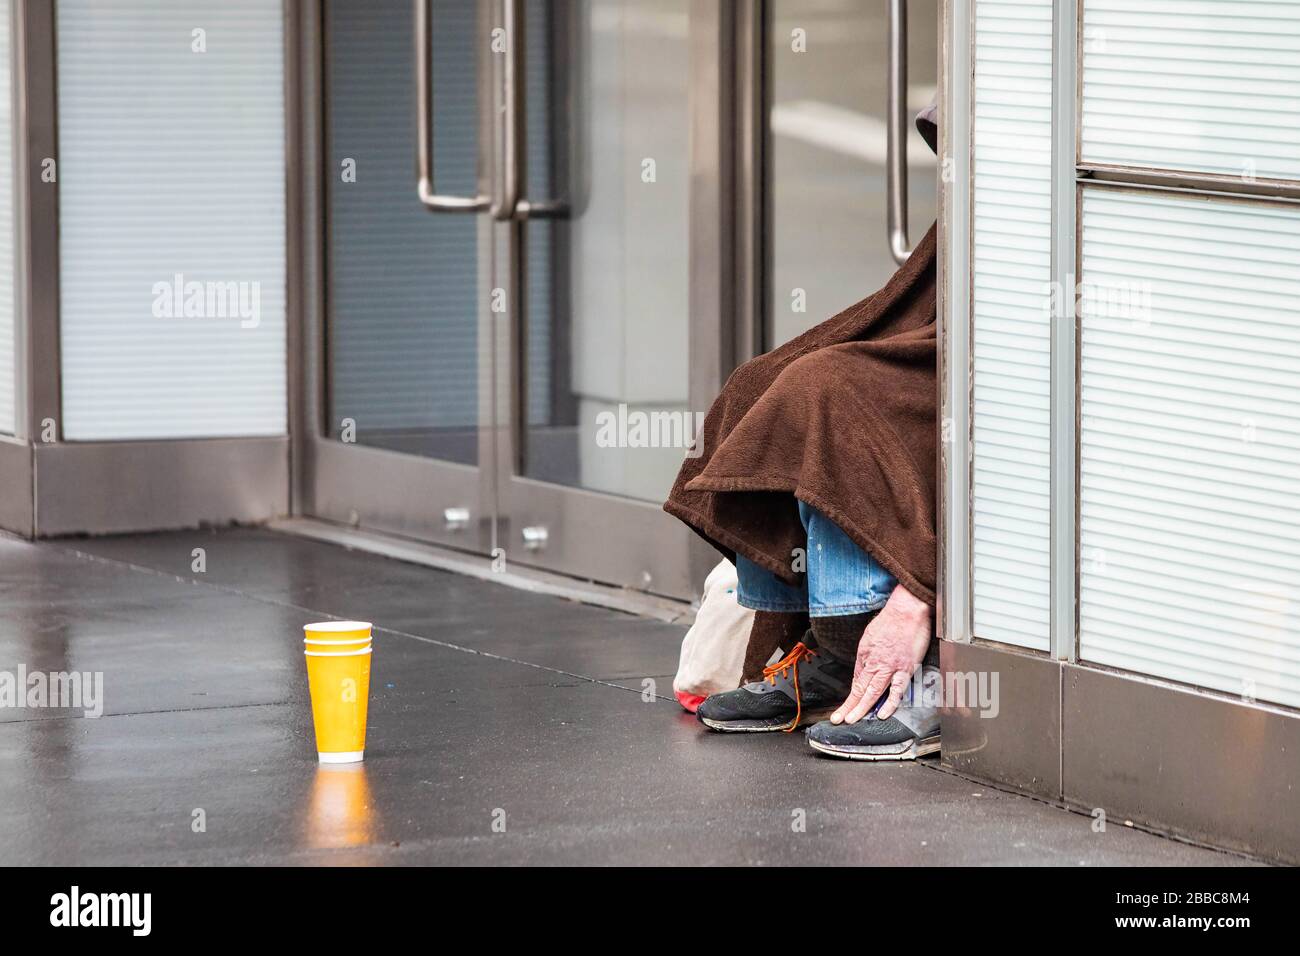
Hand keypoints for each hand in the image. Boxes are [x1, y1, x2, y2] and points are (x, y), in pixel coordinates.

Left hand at [830, 585, 931, 723]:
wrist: (907, 611)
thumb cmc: (890, 621)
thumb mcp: (869, 637)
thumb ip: (866, 656)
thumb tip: (864, 670)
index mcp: (866, 656)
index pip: (856, 681)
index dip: (850, 696)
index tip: (843, 708)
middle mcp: (875, 663)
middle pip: (860, 689)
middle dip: (849, 706)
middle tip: (840, 719)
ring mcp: (890, 667)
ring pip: (873, 692)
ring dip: (862, 707)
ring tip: (853, 719)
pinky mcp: (905, 668)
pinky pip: (897, 690)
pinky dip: (889, 703)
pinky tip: (882, 714)